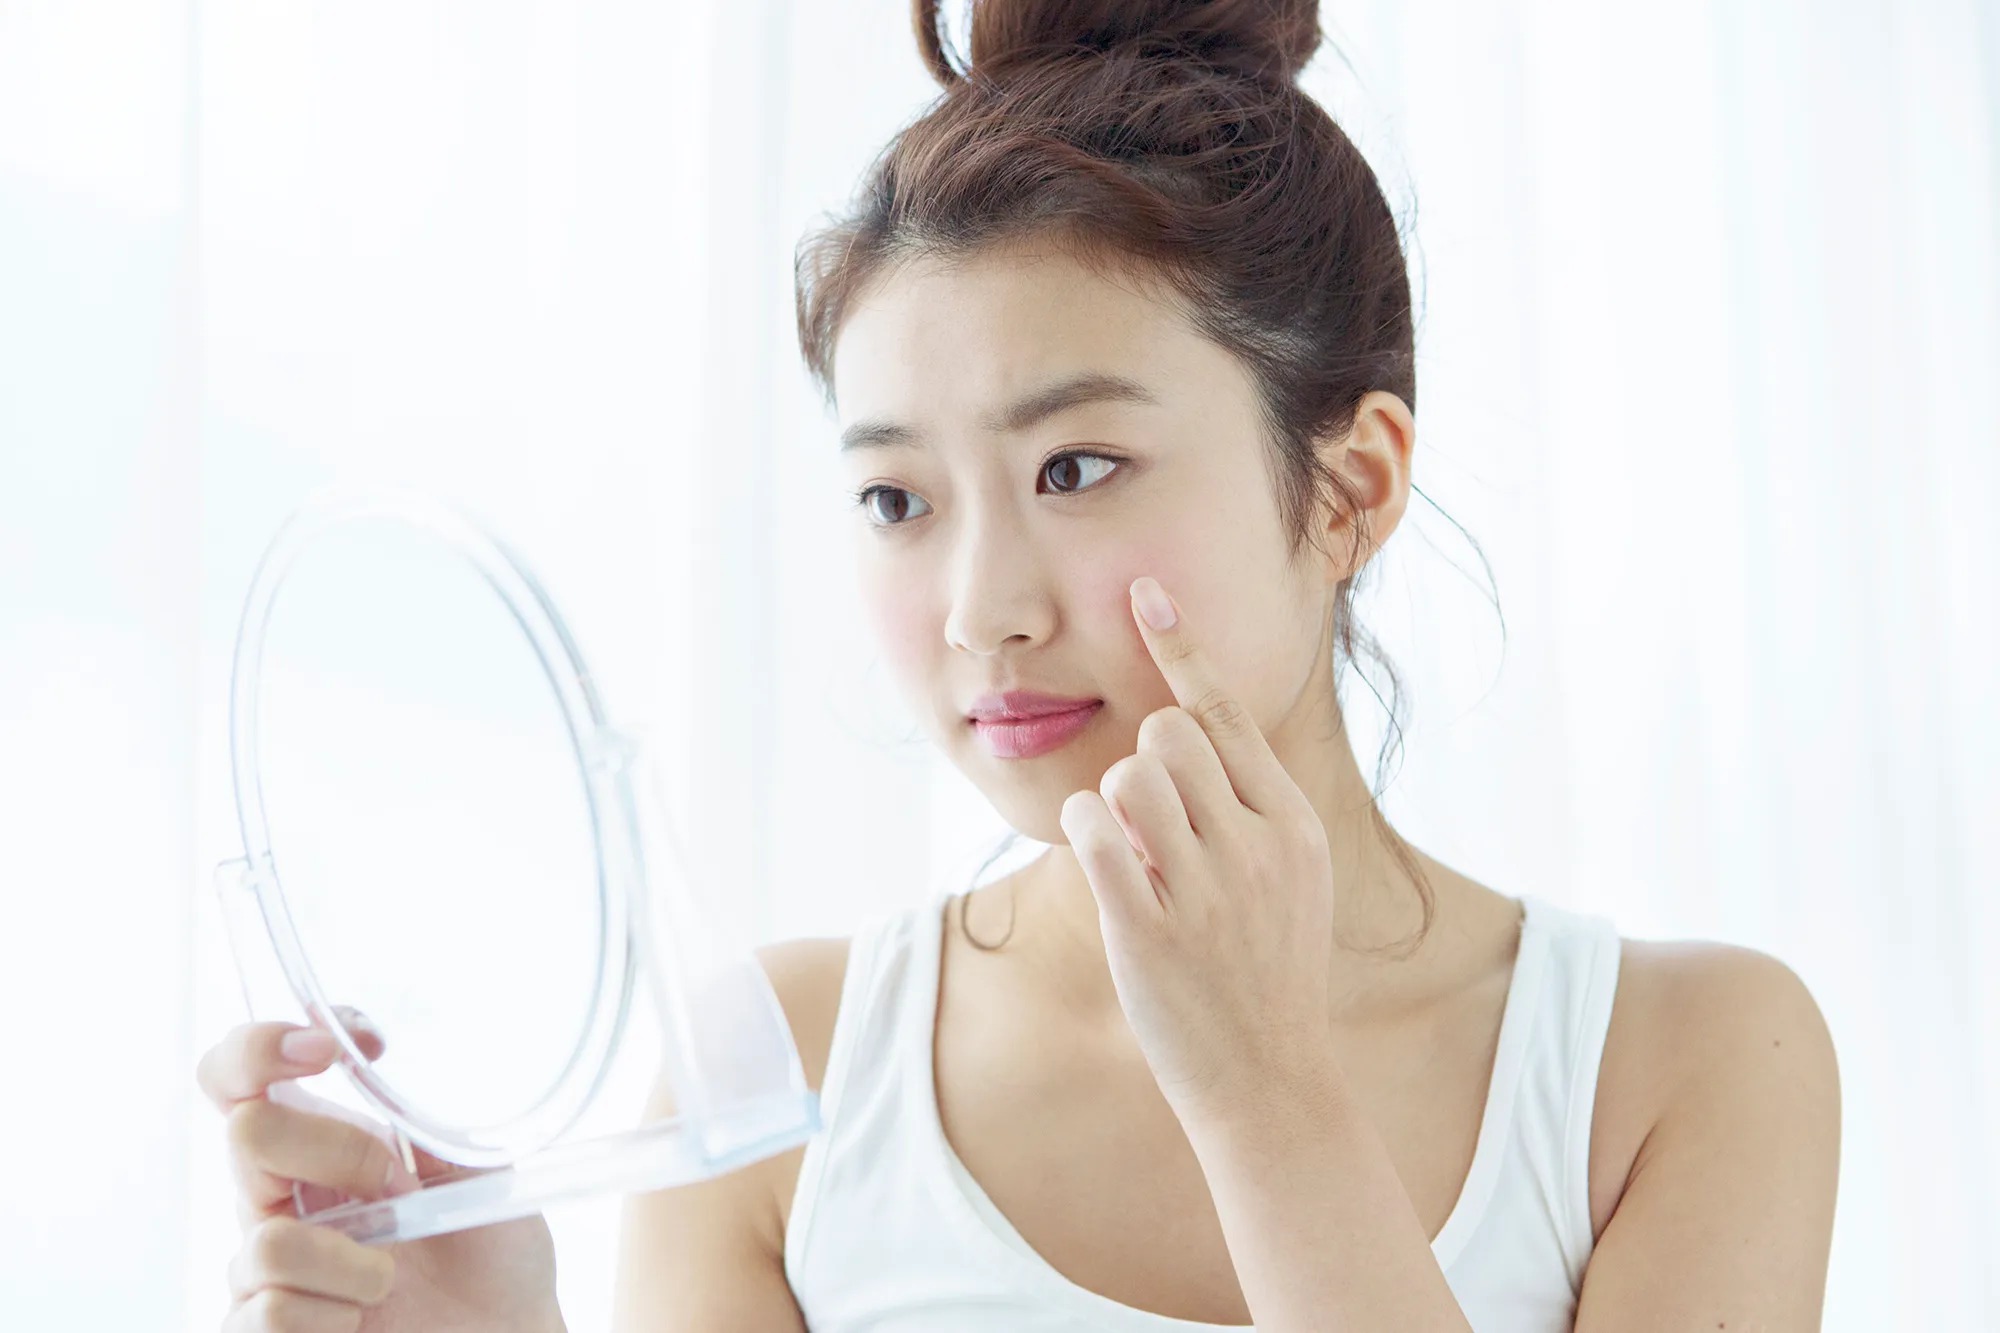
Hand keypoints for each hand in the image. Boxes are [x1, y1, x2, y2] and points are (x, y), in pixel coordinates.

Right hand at [196, 1008, 564, 1332]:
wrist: (508, 1330)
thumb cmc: (488, 1251)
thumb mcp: (473, 1166)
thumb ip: (422, 1119)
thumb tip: (380, 1062)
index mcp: (317, 1146)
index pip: (238, 1079)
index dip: (259, 1047)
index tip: (333, 1047)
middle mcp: (276, 1201)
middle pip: (247, 1134)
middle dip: (339, 1152)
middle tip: (397, 1188)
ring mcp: (262, 1271)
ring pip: (266, 1244)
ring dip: (354, 1265)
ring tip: (389, 1280)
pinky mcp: (260, 1332)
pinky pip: (272, 1315)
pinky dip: (337, 1318)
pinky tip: (361, 1322)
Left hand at [1058, 575, 1340, 1124]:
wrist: (1268, 1079)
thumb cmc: (1265, 972)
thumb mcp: (1289, 879)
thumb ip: (1248, 809)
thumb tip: (1181, 735)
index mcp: (1292, 824)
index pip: (1227, 714)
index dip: (1182, 649)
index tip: (1144, 593)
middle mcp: (1257, 845)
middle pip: (1165, 734)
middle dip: (1142, 765)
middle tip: (1155, 829)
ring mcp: (1206, 888)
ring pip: (1127, 776)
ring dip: (1113, 805)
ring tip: (1139, 858)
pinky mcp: (1151, 929)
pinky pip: (1095, 831)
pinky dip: (1085, 832)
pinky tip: (1103, 859)